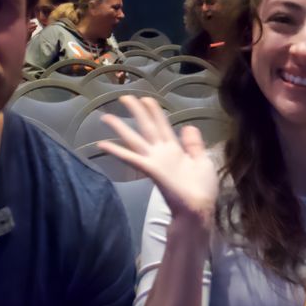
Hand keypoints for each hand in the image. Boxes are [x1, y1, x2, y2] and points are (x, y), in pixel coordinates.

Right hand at [97, 96, 218, 225]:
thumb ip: (194, 144)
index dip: (155, 112)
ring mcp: (154, 160)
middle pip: (146, 127)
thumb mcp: (203, 160)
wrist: (199, 208)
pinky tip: (102, 144)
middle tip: (124, 97)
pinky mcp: (150, 169)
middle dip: (136, 112)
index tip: (146, 99)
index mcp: (175, 149)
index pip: (163, 125)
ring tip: (106, 116)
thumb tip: (188, 126)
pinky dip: (116, 150)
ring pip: (135, 139)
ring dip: (120, 127)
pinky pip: (131, 157)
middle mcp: (162, 152)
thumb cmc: (202, 188)